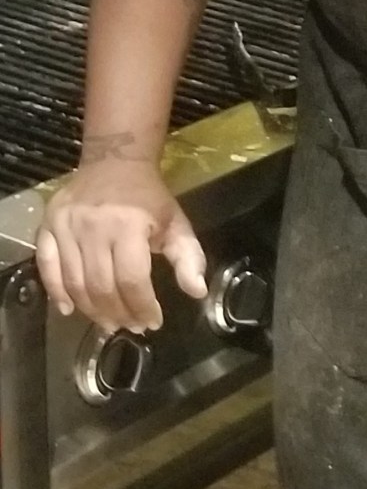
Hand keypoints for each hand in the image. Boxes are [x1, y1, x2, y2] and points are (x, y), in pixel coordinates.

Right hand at [35, 162, 207, 332]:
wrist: (114, 161)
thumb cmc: (148, 197)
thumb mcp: (176, 222)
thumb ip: (189, 257)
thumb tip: (197, 292)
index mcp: (129, 225)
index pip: (132, 279)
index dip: (142, 307)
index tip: (152, 322)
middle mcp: (94, 227)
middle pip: (102, 286)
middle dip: (118, 313)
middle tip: (130, 326)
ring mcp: (66, 226)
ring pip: (75, 282)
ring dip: (92, 310)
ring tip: (109, 322)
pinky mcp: (48, 225)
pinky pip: (46, 266)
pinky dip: (56, 292)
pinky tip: (68, 310)